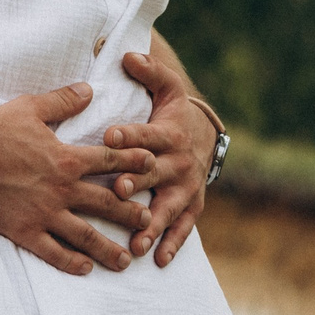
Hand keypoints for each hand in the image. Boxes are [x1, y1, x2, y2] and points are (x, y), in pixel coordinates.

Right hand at [0, 84, 154, 275]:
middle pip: (106, 203)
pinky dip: (71, 262)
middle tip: (149, 222)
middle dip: (131, 213)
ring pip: (84, 236)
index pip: (110, 161)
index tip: (153, 165)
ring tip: (126, 260)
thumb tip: (89, 90)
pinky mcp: (23, 230)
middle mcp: (61, 188)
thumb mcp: (32, 107)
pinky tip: (85, 268)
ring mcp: (43, 212)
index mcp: (66, 157)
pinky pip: (52, 252)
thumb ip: (64, 101)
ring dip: (108, 249)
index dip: (134, 161)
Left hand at [104, 50, 213, 265]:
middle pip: (155, 173)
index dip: (130, 134)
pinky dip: (173, 244)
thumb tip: (127, 54)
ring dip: (152, 224)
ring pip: (168, 207)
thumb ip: (148, 71)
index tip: (109, 134)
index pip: (147, 133)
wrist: (204, 136)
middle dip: (138, 182)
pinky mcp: (192, 206)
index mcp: (169, 133)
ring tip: (135, 241)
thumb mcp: (166, 87)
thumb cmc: (173, 111)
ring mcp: (186, 187)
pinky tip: (158, 260)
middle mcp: (179, 162)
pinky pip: (184, 227)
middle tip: (119, 191)